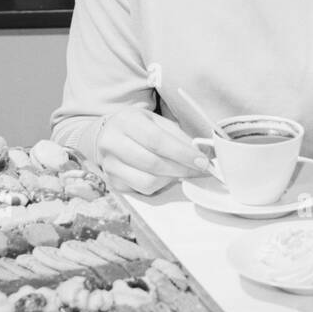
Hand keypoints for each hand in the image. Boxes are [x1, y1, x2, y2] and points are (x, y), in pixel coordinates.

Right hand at [95, 107, 210, 195]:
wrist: (108, 134)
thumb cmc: (137, 127)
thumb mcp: (157, 121)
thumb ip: (179, 136)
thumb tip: (204, 153)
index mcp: (126, 121)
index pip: (157, 141)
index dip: (182, 153)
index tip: (202, 161)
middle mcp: (112, 143)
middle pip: (153, 163)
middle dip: (182, 169)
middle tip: (199, 169)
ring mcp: (109, 165)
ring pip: (148, 181)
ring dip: (171, 179)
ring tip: (181, 171)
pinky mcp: (112, 181)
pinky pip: (142, 190)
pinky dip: (159, 185)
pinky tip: (164, 175)